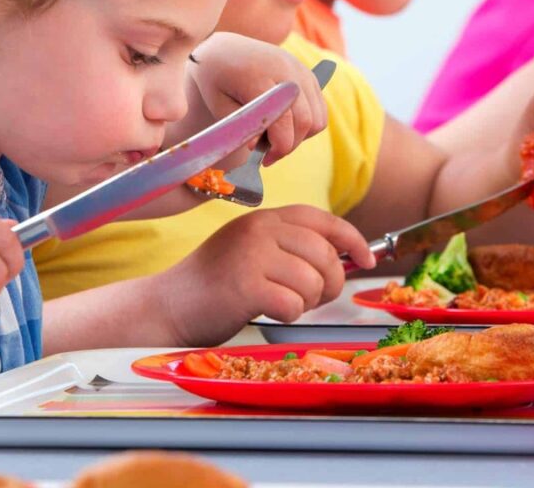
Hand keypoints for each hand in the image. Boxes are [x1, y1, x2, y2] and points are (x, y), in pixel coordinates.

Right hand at [161, 205, 374, 346]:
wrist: (168, 305)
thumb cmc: (216, 283)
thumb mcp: (253, 249)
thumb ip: (291, 246)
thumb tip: (346, 257)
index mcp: (265, 218)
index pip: (323, 220)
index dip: (352, 240)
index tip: (366, 259)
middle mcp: (259, 229)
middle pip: (325, 254)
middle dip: (331, 283)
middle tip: (314, 298)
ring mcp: (251, 255)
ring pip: (313, 281)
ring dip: (308, 302)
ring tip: (285, 303)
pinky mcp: (244, 285)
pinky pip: (293, 304)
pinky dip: (288, 315)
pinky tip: (268, 311)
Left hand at [184, 32, 327, 163]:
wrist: (224, 49)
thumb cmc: (216, 79)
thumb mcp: (218, 104)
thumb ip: (240, 127)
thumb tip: (257, 147)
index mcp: (259, 77)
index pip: (283, 121)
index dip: (278, 148)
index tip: (264, 160)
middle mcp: (286, 70)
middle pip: (305, 121)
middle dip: (289, 146)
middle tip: (269, 155)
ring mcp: (300, 71)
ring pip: (317, 118)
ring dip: (300, 136)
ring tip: (276, 139)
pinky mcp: (308, 74)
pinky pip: (320, 109)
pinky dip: (307, 125)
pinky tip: (286, 127)